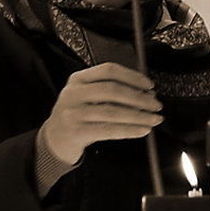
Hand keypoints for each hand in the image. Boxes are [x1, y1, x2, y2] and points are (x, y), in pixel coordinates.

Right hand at [41, 62, 161, 164]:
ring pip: (113, 112)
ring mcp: (74, 113)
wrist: (54, 140)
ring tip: (154, 119)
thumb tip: (145, 93)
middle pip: (113, 90)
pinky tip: (142, 130)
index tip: (149, 85)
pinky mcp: (77, 132)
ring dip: (139, 116)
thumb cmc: (77, 115)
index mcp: (78, 79)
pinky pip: (109, 130)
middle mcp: (74, 93)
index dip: (132, 76)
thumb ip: (110, 91)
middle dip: (139, 98)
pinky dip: (130, 130)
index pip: (109, 70)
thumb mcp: (86, 96)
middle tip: (156, 104)